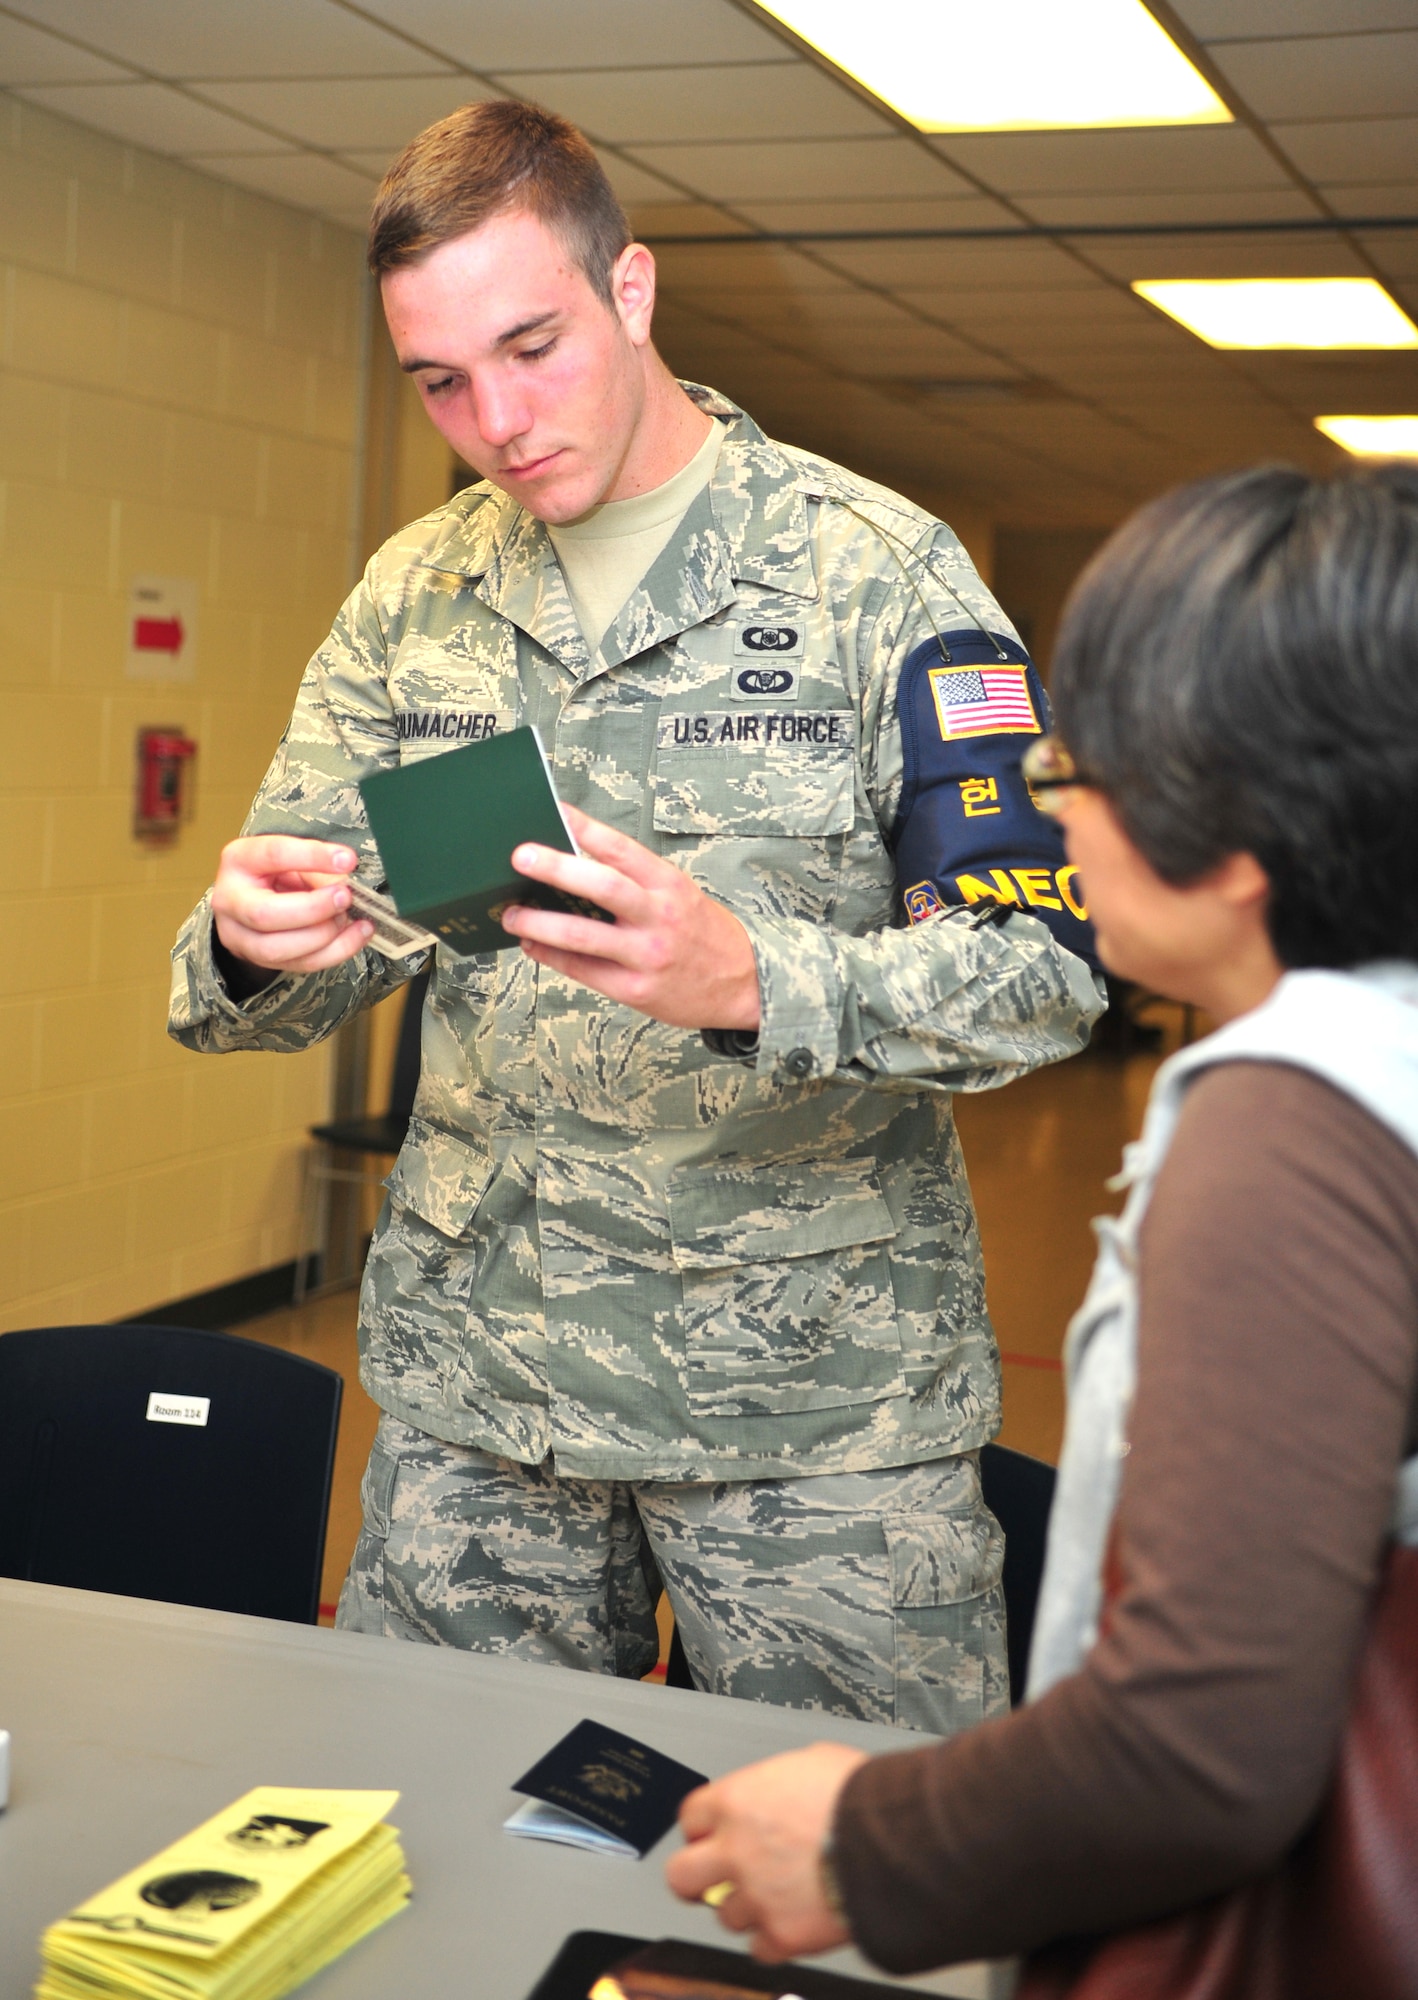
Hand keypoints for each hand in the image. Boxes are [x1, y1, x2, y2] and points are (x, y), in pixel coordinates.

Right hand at [211, 836, 372, 973]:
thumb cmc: (276, 874)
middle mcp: (230, 899)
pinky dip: (336, 951)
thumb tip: (345, 886)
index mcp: (239, 860)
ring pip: (276, 949)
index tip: (347, 860)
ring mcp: (238, 935)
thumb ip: (316, 868)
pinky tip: (357, 934)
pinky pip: (299, 964)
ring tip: (348, 917)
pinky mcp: (258, 960)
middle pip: (264, 914)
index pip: (272, 854)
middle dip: (313, 908)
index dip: (312, 857)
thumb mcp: (293, 859)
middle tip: (345, 897)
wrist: (253, 901)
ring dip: (323, 935)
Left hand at [501, 806, 759, 1029]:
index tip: (555, 812)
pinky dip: (552, 956)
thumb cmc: (705, 933)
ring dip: (539, 923)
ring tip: (511, 915)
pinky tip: (532, 946)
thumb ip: (636, 881)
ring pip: (582, 936)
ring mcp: (647, 955)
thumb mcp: (680, 894)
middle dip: (555, 868)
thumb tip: (576, 861)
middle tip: (520, 857)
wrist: (746, 985)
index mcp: (670, 885)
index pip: (621, 849)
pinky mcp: (637, 989)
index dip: (585, 828)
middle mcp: (659, 917)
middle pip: (600, 887)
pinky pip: (584, 971)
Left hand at [665, 1743, 868, 1961]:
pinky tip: (792, 1921)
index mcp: (738, 1801)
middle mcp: (736, 1850)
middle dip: (698, 1878)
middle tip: (716, 1878)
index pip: (691, 1819)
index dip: (704, 1829)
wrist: (894, 1840)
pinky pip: (759, 1948)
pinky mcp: (782, 1935)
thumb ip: (780, 1782)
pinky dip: (774, 1939)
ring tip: (777, 1896)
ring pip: (725, 1916)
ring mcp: (756, 1896)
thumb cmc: (861, 1794)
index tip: (712, 1837)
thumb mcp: (813, 1761)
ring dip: (747, 1908)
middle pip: (682, 1876)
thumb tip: (783, 1787)